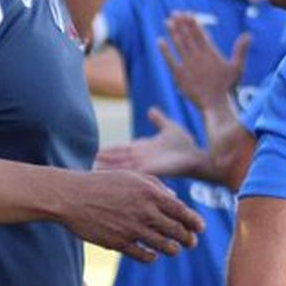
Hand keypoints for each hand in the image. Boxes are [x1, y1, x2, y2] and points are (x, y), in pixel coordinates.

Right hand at [59, 170, 202, 261]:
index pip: (182, 211)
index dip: (195, 222)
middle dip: (188, 239)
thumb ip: (156, 185)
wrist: (71, 196)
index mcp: (150, 193)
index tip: (200, 228)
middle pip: (177, 231)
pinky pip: (144, 256)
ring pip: (164, 247)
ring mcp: (132, 229)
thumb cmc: (101, 183)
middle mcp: (144, 211)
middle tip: (190, 242)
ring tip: (173, 249)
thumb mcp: (130, 176)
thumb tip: (175, 197)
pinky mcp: (118, 243)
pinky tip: (152, 254)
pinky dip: (152, 257)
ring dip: (173, 250)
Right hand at [93, 107, 209, 177]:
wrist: (197, 157)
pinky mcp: (150, 170)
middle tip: (87, 164)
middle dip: (104, 161)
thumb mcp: (169, 128)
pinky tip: (109, 175)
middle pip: (118, 159)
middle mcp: (141, 157)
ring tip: (92, 171)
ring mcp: (145, 165)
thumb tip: (151, 110)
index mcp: (143, 148)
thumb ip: (159, 120)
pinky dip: (120, 173)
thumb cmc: (186, 145)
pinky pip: (131, 172)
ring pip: (121, 167)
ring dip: (108, 169)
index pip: (122, 149)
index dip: (109, 151)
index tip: (96, 152)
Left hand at [159, 12, 245, 112]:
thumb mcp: (238, 67)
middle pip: (188, 36)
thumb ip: (241, 50)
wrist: (216, 103)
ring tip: (168, 21)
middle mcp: (198, 57)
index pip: (200, 33)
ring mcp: (188, 65)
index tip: (188, 13)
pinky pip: (170, 60)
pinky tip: (160, 41)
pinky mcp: (180, 75)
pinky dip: (165, 50)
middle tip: (175, 12)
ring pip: (179, 45)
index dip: (193, 22)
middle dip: (181, 23)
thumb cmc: (227, 86)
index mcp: (210, 53)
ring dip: (172, 32)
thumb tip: (248, 35)